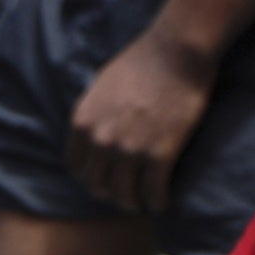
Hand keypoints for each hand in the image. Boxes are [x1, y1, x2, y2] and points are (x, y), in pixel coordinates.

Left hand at [67, 25, 221, 215]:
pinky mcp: (160, 152)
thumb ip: (94, 111)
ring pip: (124, 193)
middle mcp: (101, 140)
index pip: (76, 167)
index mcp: (83, 122)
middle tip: (124, 196)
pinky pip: (153, 189)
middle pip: (97, 185)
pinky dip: (157, 201)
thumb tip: (95, 126)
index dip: (90, 179)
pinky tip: (162, 203)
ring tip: (141, 204)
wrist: (178, 50)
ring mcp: (130, 148)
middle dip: (110, 194)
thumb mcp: (103, 83)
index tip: (104, 181)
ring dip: (132, 203)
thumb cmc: (144, 58)